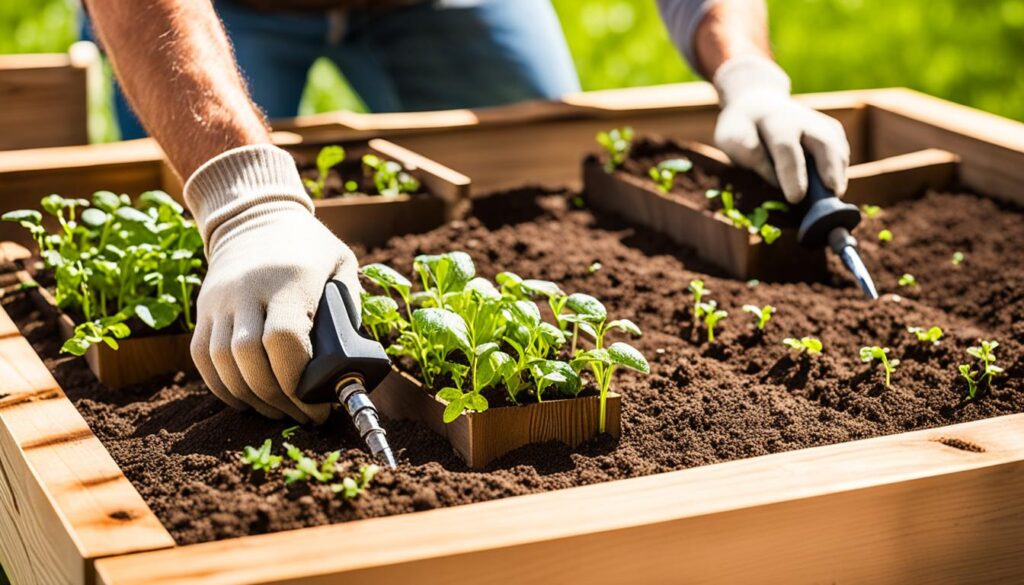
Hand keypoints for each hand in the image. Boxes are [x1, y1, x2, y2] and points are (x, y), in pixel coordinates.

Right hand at [185, 145, 361, 423]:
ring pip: (223, 363)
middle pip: (250, 358)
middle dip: (278, 398)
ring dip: (251, 397)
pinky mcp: (203, 310)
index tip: (319, 402)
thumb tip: (353, 357)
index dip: (298, 379)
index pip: (284, 339)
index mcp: (289, 280)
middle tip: (304, 415)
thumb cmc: (308, 246)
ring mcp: (220, 301)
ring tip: (279, 411)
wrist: (254, 216)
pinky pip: (203, 358)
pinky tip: (248, 399)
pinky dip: (223, 386)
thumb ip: (350, 304)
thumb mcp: (341, 262)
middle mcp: (248, 290)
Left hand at [711, 55, 849, 203]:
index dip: (792, 174)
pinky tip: (831, 185)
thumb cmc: (742, 129)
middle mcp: (803, 119)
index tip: (795, 198)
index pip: (787, 148)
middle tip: (831, 196)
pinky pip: (841, 150)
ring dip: (838, 173)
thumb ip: (748, 154)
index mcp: (774, 121)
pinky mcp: (831, 130)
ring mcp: (820, 123)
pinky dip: (840, 169)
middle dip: (829, 170)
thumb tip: (773, 177)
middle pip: (824, 143)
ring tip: (832, 196)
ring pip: (837, 147)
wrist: (758, 103)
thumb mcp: (730, 137)